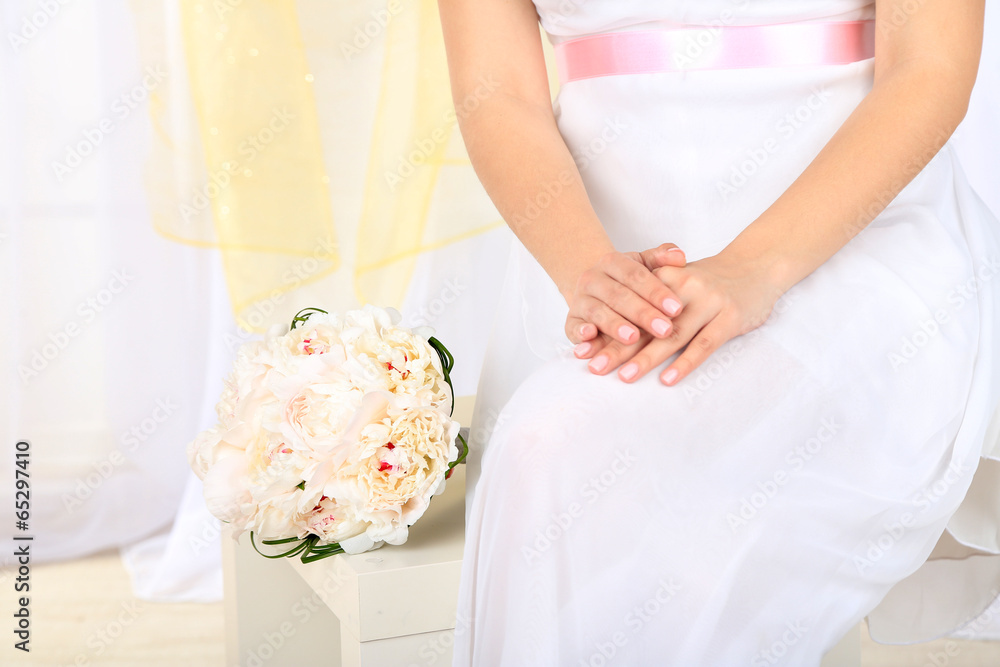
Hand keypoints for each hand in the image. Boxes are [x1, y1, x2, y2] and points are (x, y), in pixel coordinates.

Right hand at [564, 243, 687, 351]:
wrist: (594, 287)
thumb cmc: (627, 280)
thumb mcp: (644, 265)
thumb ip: (661, 259)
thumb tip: (679, 256)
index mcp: (612, 262)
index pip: (636, 276)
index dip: (656, 292)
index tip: (677, 308)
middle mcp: (592, 279)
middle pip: (618, 296)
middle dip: (642, 314)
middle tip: (665, 330)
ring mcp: (579, 300)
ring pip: (597, 312)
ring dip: (615, 325)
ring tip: (634, 338)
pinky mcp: (571, 321)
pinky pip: (573, 327)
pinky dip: (580, 333)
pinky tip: (591, 337)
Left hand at [574, 252, 784, 384]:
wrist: (755, 265)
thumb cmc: (708, 282)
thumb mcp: (676, 282)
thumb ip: (647, 304)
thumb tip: (607, 332)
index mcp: (665, 279)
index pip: (629, 310)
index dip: (606, 332)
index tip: (583, 352)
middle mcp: (684, 289)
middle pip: (645, 324)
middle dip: (617, 347)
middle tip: (594, 368)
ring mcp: (708, 303)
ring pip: (672, 335)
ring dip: (646, 357)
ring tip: (624, 377)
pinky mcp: (730, 318)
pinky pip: (704, 344)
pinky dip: (685, 363)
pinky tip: (668, 379)